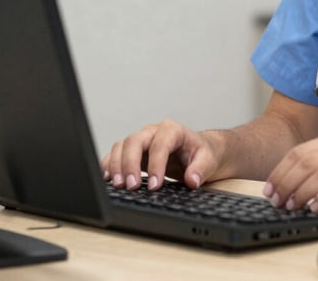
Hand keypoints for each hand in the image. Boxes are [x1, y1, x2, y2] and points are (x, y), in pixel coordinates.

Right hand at [101, 119, 220, 190]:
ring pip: (122, 146)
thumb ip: (201, 169)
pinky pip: (116, 154)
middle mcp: (154, 132)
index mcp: (173, 131)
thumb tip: (191, 180)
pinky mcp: (134, 152)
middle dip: (130, 164)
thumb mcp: (209, 159)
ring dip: (117, 165)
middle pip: (135, 141)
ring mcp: (142, 141)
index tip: (155, 186)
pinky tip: (108, 179)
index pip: (160, 144)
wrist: (200, 150)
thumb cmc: (204, 152)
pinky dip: (109, 165)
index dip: (156, 164)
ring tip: (119, 185)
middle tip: (131, 186)